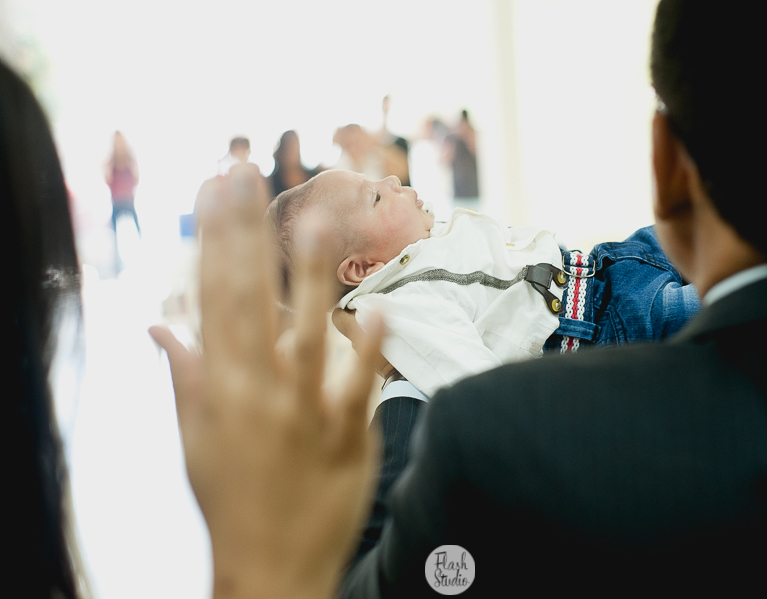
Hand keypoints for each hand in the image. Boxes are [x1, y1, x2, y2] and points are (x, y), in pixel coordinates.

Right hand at [151, 164, 384, 598]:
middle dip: (246, 232)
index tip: (213, 188)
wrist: (274, 566)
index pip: (211, 296)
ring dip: (312, 274)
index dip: (212, 239)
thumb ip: (183, 376)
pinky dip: (368, 348)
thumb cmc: (231, 498)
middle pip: (250, 299)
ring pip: (306, 332)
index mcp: (219, 385)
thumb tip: (159, 328)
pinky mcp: (347, 435)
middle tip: (247, 173)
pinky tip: (378, 308)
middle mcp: (258, 390)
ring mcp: (304, 411)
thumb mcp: (194, 440)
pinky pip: (359, 387)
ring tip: (318, 218)